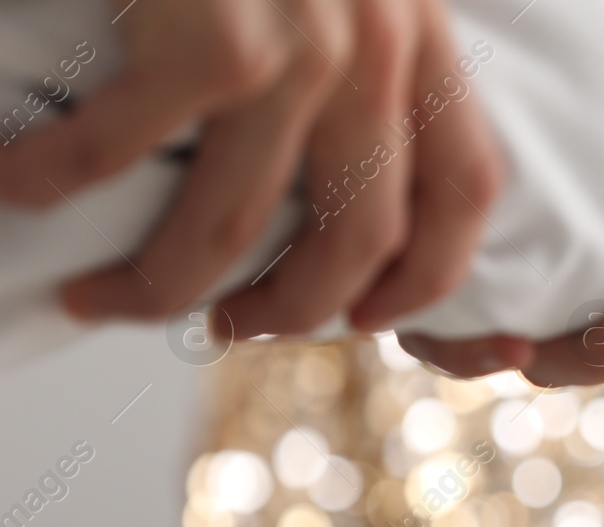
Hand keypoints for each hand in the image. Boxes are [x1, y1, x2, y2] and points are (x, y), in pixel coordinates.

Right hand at [30, 0, 501, 336]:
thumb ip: (357, 43)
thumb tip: (316, 151)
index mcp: (419, 30)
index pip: (468, 191)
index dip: (426, 276)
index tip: (369, 317)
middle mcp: (375, 43)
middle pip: (356, 239)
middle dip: (285, 311)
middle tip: (226, 328)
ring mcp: (295, 42)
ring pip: (232, 226)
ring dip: (157, 284)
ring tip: (100, 296)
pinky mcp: (203, 34)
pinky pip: (121, 153)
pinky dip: (58, 184)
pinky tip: (17, 188)